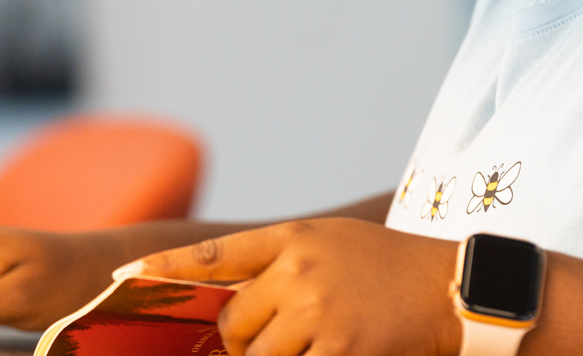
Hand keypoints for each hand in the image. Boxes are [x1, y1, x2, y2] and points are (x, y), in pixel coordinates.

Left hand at [119, 218, 460, 355]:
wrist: (455, 289)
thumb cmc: (389, 268)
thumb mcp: (331, 244)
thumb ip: (281, 264)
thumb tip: (230, 302)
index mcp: (293, 239)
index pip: (214, 254)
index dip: (165, 267)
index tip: (126, 274)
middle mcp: (299, 272)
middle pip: (233, 321)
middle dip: (241, 341)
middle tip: (269, 341)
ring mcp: (319, 312)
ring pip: (259, 355)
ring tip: (307, 345)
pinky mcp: (342, 348)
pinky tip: (327, 351)